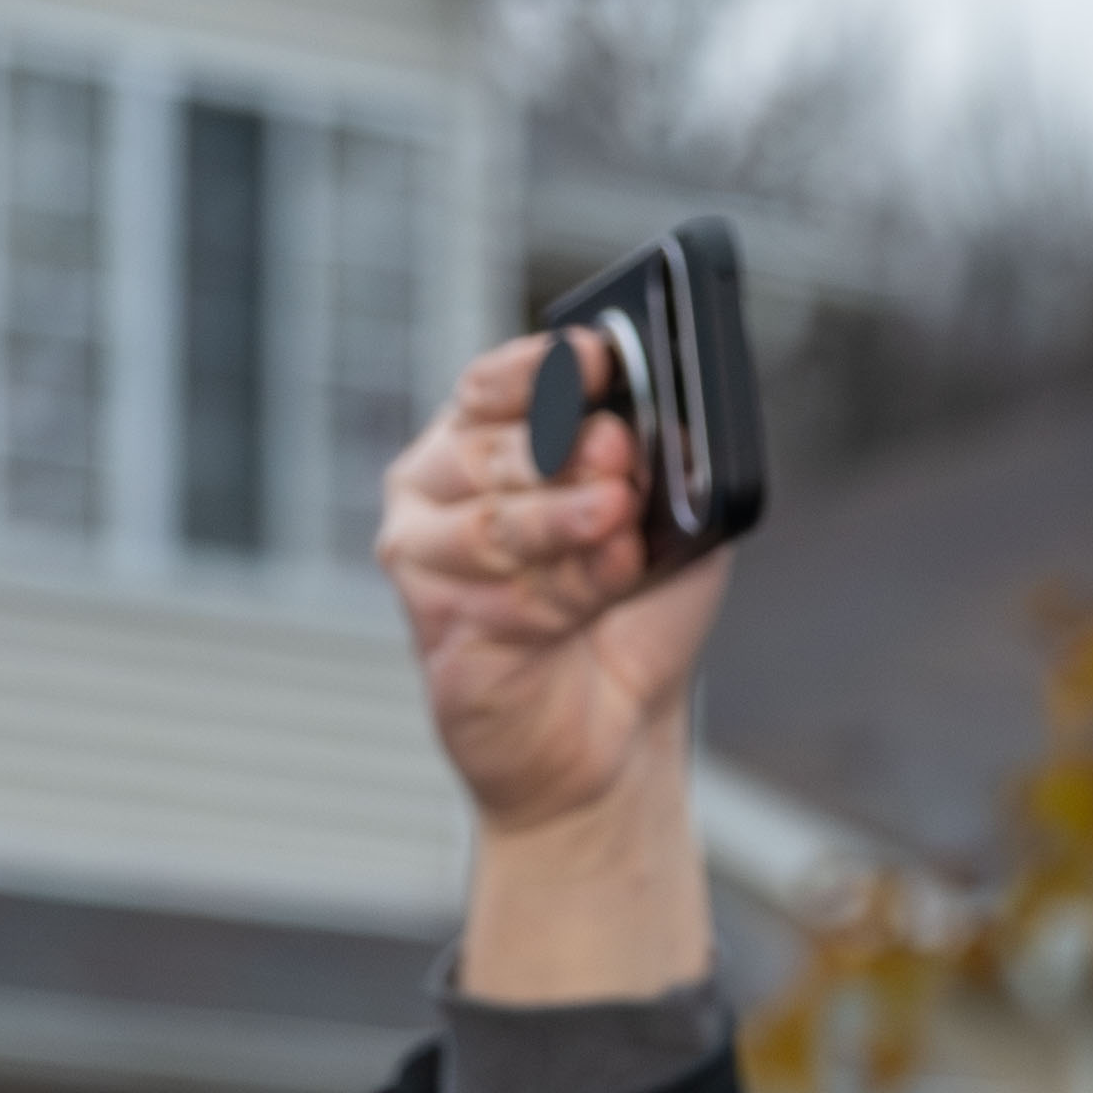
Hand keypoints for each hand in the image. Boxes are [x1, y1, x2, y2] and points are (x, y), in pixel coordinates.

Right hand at [376, 333, 721, 1001]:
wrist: (611, 733)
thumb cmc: (627, 619)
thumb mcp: (664, 523)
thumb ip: (663, 467)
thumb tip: (666, 423)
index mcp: (484, 442)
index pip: (494, 384)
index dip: (543, 368)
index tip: (599, 359)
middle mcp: (440, 488)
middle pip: (492, 445)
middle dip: (563, 445)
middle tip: (620, 447)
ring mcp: (426, 554)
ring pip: (494, 519)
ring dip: (565, 514)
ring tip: (620, 511)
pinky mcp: (433, 621)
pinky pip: (503, 591)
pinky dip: (569, 581)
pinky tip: (613, 574)